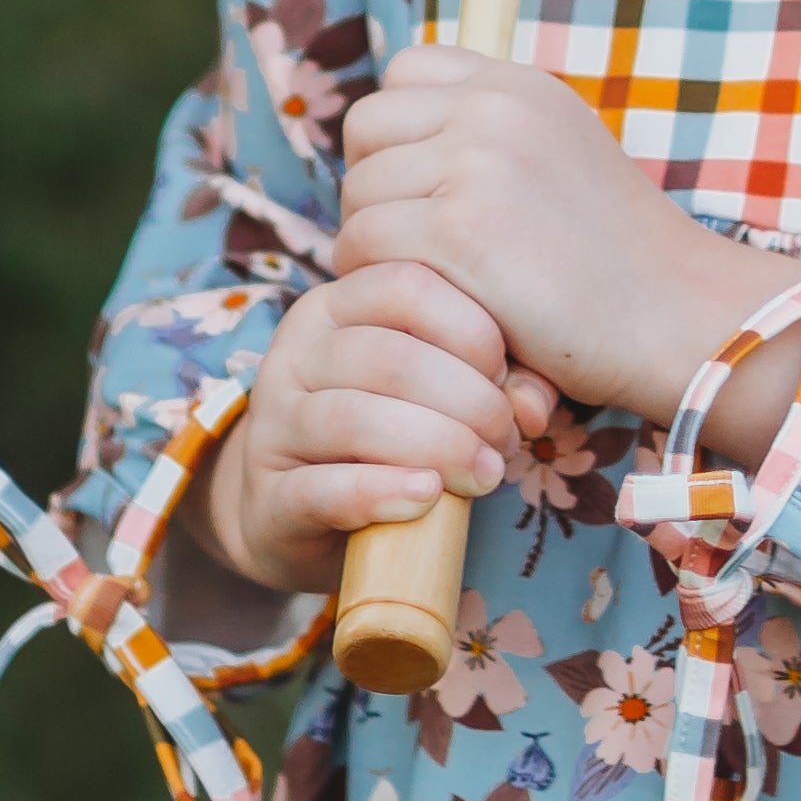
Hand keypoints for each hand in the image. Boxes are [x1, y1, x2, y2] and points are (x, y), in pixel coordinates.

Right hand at [196, 262, 559, 600]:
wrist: (299, 516)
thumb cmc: (388, 437)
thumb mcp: (432, 392)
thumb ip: (484, 380)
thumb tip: (532, 407)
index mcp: (337, 305)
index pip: (405, 284)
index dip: (470, 328)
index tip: (507, 377)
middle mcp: (296, 352)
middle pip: (388, 357)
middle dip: (466, 400)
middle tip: (505, 440)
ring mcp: (273, 424)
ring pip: (354, 419)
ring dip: (436, 448)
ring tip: (483, 474)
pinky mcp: (268, 496)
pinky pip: (321, 488)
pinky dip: (381, 491)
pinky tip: (425, 497)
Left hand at [337, 51, 799, 454]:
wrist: (678, 315)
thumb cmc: (616, 258)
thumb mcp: (560, 155)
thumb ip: (493, 135)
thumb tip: (398, 149)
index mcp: (519, 85)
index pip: (405, 70)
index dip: (397, 130)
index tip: (420, 185)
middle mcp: (494, 107)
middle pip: (367, 128)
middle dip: (375, 186)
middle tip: (410, 242)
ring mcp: (475, 165)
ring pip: (359, 193)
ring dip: (375, 244)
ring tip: (425, 281)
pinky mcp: (458, 232)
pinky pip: (365, 247)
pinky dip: (379, 283)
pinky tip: (427, 306)